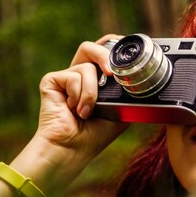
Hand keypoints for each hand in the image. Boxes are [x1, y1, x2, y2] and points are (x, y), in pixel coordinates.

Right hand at [34, 34, 127, 157]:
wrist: (73, 149)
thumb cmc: (95, 135)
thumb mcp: (121, 112)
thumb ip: (128, 93)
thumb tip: (144, 81)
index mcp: (94, 79)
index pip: (103, 51)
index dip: (113, 46)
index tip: (126, 52)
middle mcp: (78, 75)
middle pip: (91, 47)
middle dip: (105, 56)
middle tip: (111, 73)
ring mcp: (64, 77)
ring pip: (87, 66)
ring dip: (92, 92)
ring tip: (87, 111)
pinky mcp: (51, 80)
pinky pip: (74, 75)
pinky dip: (80, 95)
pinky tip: (74, 110)